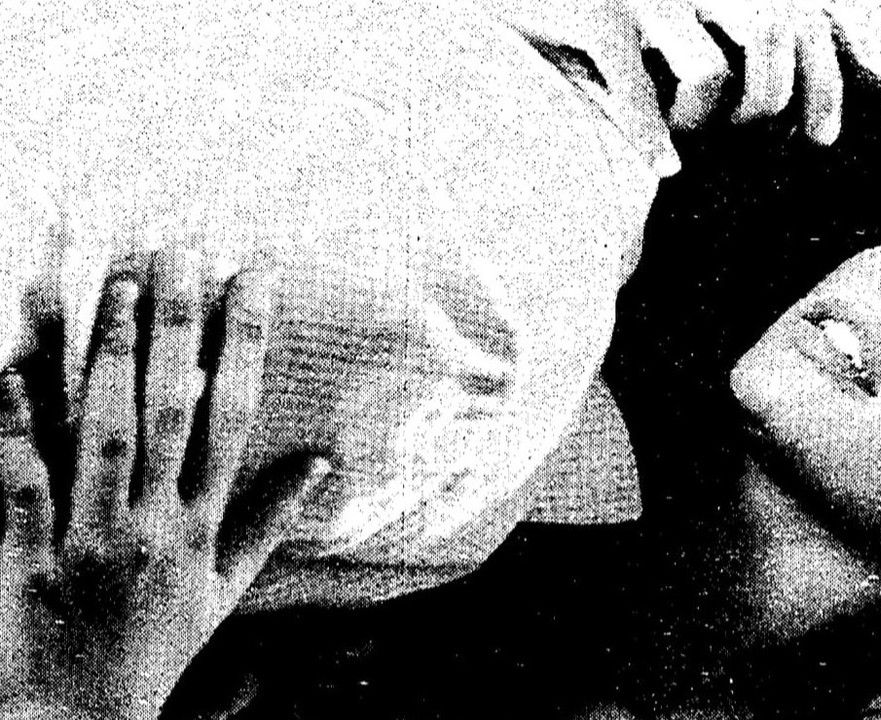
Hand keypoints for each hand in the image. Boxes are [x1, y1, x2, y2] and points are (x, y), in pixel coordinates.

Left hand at [0, 249, 327, 719]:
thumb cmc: (157, 647)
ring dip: (105, 353)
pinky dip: (15, 422)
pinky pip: (21, 481)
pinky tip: (13, 362)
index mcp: (202, 527)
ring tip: (114, 279)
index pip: (234, 417)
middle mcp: (154, 524)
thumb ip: (270, 520)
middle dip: (176, 324)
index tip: (253, 276)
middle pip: (171, 409)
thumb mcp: (225, 588)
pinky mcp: (26, 557)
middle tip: (179, 249)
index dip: (245, 342)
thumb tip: (322, 461)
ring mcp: (90, 539)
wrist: (79, 719)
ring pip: (102, 432)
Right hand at [490, 0, 854, 158]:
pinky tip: (662, 167)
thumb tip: (772, 107)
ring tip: (680, 140)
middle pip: (775, 37)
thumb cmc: (592, 10)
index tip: (821, 138)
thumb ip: (713, 41)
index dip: (824, 81)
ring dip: (703, 122)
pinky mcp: (595, 14)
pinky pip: (638, 90)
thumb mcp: (665, 22)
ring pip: (712, 71)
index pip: (803, 18)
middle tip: (741, 138)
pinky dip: (652, 136)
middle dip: (770, 104)